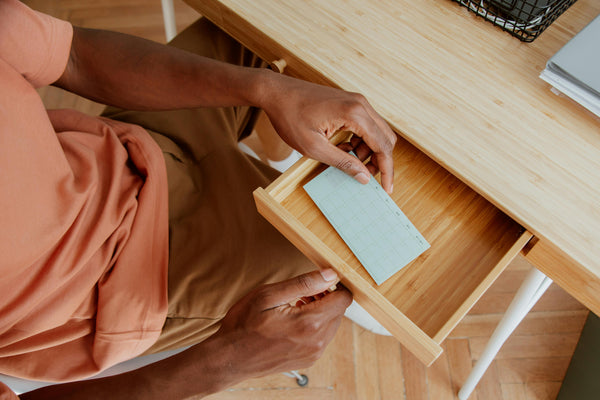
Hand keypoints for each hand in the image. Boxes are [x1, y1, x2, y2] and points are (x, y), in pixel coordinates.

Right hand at [214, 269, 351, 379]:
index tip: (317, 282)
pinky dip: (314, 325)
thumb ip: (304, 284)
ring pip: (331, 324)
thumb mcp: (269, 295)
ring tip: (296, 305)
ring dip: (319, 311)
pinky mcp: (308, 360)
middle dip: (325, 298)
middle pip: (339, 311)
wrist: (229, 358)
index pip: (343, 299)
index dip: (333, 285)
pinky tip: (293, 321)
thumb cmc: (243, 325)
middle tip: (301, 294)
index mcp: (309, 323)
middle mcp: (317, 341)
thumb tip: (330, 275)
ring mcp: (313, 353)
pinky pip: (322, 337)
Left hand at [260, 73, 396, 192]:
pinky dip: (360, 141)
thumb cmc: (290, 117)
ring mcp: (356, 101)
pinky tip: (343, 149)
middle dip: (379, 160)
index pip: (382, 146)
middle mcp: (360, 104)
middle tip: (365, 176)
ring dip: (368, 151)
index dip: (386, 170)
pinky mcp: (349, 102)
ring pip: (376, 132)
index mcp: (354, 114)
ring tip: (348, 162)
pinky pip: (365, 125)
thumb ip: (342, 163)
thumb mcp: (314, 147)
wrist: (276, 92)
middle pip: (385, 138)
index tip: (386, 189)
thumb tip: (364, 177)